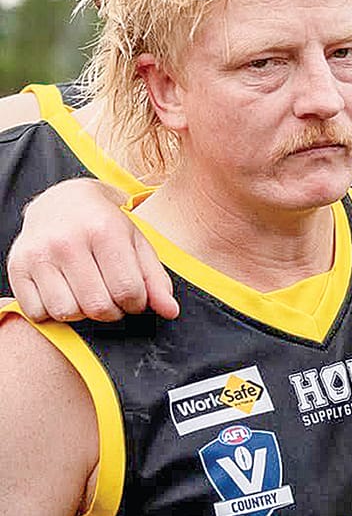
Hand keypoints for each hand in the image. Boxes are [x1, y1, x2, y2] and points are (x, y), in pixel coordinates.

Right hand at [9, 179, 177, 321]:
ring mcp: (38, 254)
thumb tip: (170, 312)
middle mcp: (67, 242)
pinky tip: (64, 293)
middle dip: (112, 311)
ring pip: (67, 313)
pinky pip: (38, 313)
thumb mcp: (137, 243)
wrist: (61, 201)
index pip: (128, 291)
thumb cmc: (105, 225)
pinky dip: (53, 312)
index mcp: (104, 231)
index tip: (134, 298)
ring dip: (82, 314)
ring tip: (88, 294)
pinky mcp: (16, 267)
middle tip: (112, 298)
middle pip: (98, 307)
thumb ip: (156, 279)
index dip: (137, 304)